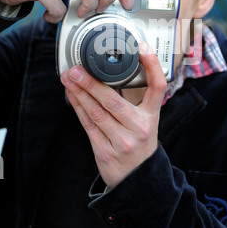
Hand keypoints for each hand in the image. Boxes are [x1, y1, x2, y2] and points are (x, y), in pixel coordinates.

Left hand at [60, 42, 166, 188]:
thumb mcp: (147, 122)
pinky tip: (72, 96)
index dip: (152, 66)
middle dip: (91, 83)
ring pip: (96, 113)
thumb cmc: (140, 143)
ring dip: (79, 93)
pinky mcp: (105, 151)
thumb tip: (110, 75)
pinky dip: (78, 108)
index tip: (141, 48)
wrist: (138, 179)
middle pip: (114, 101)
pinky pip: (88, 125)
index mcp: (151, 117)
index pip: (157, 87)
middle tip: (77, 69)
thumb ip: (135, 101)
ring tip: (69, 79)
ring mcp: (122, 141)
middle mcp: (138, 128)